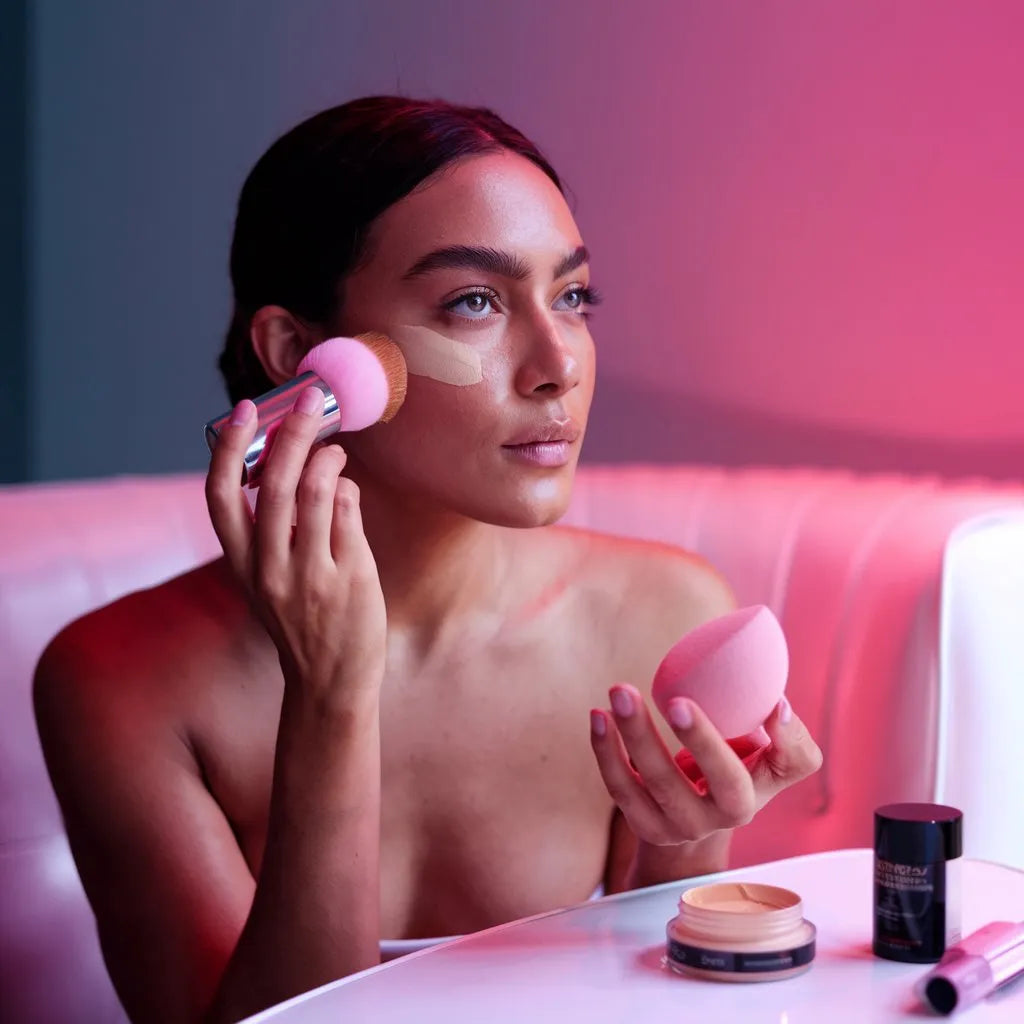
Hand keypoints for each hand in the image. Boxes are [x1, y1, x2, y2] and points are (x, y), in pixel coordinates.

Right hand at [204, 389, 386, 702]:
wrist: (330, 684)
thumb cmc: (301, 621)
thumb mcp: (270, 579)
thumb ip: (275, 528)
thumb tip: (297, 460)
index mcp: (241, 564)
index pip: (219, 496)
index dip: (228, 446)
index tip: (245, 408)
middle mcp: (269, 567)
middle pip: (273, 483)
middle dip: (294, 432)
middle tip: (312, 401)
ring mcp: (309, 574)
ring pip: (316, 492)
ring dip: (328, 458)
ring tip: (335, 450)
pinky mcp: (347, 578)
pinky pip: (349, 514)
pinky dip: (349, 492)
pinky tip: (349, 492)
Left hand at [590, 684, 821, 845]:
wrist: (698, 818)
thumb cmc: (737, 770)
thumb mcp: (768, 761)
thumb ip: (786, 737)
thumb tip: (776, 704)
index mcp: (749, 798)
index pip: (778, 770)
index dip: (782, 742)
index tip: (773, 704)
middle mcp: (714, 819)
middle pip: (714, 783)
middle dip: (696, 742)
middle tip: (676, 700)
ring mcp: (674, 825)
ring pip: (651, 785)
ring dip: (634, 735)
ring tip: (620, 693)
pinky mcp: (641, 822)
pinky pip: (620, 786)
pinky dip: (606, 750)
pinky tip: (599, 716)